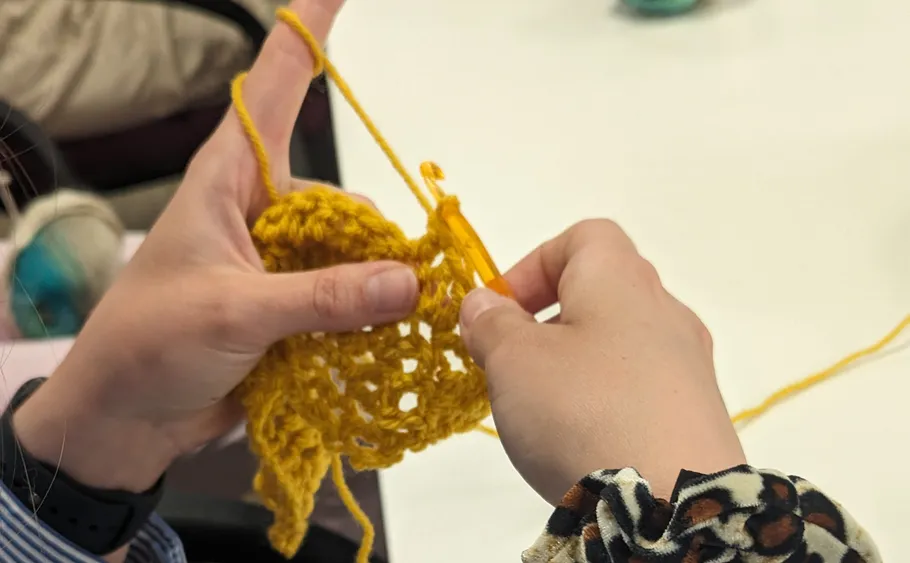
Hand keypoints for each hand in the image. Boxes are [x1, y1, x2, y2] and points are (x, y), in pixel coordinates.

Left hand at [13, 0, 416, 493]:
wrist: (127, 421)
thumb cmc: (148, 346)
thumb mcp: (233, 312)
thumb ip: (321, 297)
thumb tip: (407, 280)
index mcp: (229, 181)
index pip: (273, 88)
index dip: (307, 35)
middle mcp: (260, 213)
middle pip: (341, 196)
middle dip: (374, 234)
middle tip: (402, 283)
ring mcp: (278, 263)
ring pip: (352, 253)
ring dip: (375, 286)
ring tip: (380, 327)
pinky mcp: (290, 308)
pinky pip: (348, 298)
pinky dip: (368, 317)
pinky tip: (378, 340)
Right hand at [459, 220, 744, 503]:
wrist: (674, 504)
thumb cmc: (584, 412)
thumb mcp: (514, 360)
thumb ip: (492, 323)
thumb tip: (484, 304)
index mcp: (621, 280)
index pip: (584, 237)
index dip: (533, 264)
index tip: (501, 310)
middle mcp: (664, 312)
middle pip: (600, 291)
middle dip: (545, 319)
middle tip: (511, 361)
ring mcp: (688, 365)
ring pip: (619, 343)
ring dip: (572, 363)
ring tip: (541, 408)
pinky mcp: (696, 414)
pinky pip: (639, 387)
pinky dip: (603, 399)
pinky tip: (582, 439)